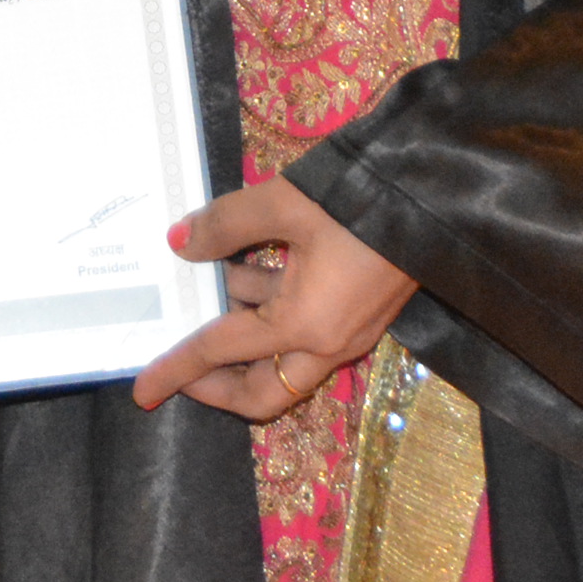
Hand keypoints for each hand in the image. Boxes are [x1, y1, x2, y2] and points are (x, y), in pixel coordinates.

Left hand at [132, 175, 415, 422]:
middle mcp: (330, 344)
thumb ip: (225, 226)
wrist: (440, 191)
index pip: (221, 353)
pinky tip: (248, 264)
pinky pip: (304, 329)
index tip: (142, 390)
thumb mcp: (283, 202)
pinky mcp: (361, 312)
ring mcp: (350, 332)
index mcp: (306, 325)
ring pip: (282, 358)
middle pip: (261, 390)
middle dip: (215, 383)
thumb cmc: (361, 198)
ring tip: (208, 282)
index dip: (177, 369)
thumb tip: (178, 243)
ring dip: (242, 331)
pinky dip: (270, 308)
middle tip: (180, 363)